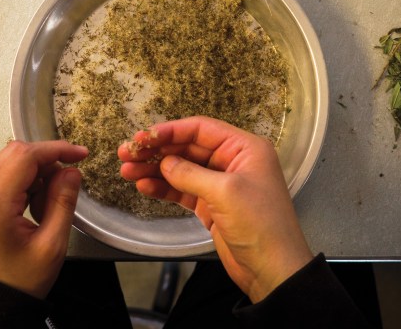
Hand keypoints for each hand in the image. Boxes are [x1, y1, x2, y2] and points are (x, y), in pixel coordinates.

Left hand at [0, 140, 86, 298]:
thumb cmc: (15, 285)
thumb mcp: (51, 246)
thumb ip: (63, 203)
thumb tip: (71, 172)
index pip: (25, 156)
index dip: (56, 149)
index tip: (79, 154)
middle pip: (13, 154)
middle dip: (45, 160)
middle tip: (66, 180)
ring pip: (5, 163)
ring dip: (32, 172)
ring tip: (47, 203)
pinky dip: (19, 183)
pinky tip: (32, 206)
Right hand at [118, 116, 312, 302]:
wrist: (274, 270)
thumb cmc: (262, 226)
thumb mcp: (225, 193)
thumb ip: (190, 174)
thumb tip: (164, 162)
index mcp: (245, 148)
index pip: (201, 129)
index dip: (169, 131)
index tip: (143, 137)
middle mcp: (233, 161)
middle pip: (187, 147)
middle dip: (157, 150)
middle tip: (127, 153)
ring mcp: (221, 184)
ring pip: (181, 169)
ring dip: (154, 169)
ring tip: (127, 171)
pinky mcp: (211, 205)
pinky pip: (182, 190)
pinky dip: (163, 188)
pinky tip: (144, 186)